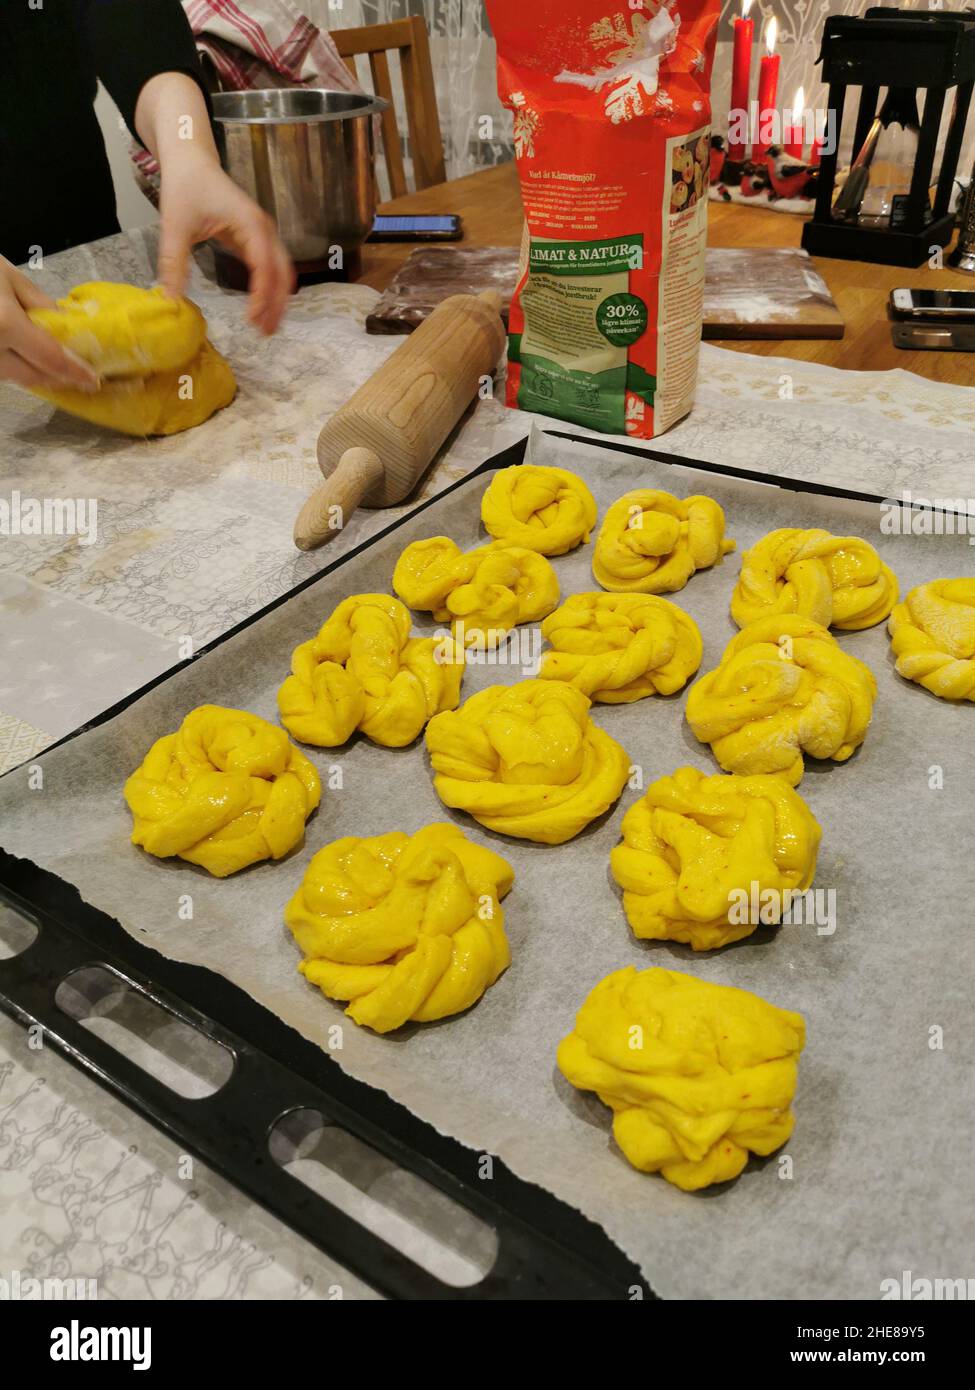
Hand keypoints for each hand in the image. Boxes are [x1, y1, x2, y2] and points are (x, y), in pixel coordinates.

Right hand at [0, 257, 98, 391]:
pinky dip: (14, 367)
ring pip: (13, 377)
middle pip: (33, 376)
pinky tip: (25, 359)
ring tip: (55, 368)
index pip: (50, 359)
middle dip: (58, 378)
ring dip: (36, 374)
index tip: (93, 380)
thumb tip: (65, 326)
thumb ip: (40, 305)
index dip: (75, 372)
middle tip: (79, 376)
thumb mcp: (8, 276)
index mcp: (3, 324)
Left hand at [157, 148, 294, 334]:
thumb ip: (173, 262)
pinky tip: (261, 306)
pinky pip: (272, 267)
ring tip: (267, 327)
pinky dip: (271, 288)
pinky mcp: (257, 238)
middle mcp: (263, 229)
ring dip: (277, 299)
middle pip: (281, 272)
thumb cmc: (185, 186)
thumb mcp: (175, 225)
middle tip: (265, 333)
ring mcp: (263, 233)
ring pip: (281, 271)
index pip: (264, 265)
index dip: (261, 294)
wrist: (191, 159)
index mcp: (249, 224)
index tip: (250, 318)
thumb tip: (168, 299)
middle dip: (276, 304)